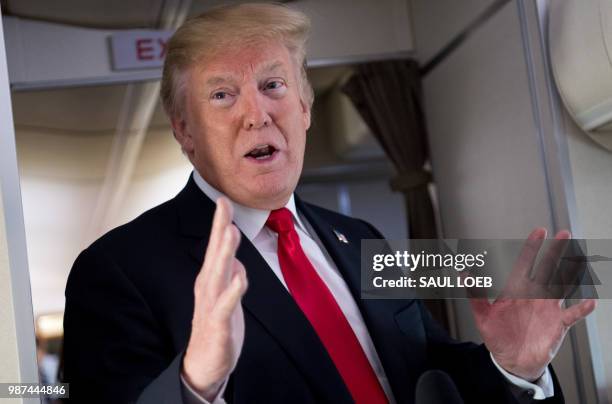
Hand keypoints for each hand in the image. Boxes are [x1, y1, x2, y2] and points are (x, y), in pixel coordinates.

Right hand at [182, 197, 247, 399]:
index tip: (223, 198)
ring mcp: (212, 304)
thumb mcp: (225, 296)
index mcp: (210, 278)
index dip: (219, 222)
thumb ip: (231, 276)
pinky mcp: (218, 324)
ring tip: (230, 231)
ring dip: (225, 252)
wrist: (204, 363)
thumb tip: (238, 262)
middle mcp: (208, 287)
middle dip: (219, 226)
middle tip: (223, 202)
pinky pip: (226, 306)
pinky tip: (240, 279)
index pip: (216, 245)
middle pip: (214, 252)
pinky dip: (233, 291)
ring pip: (219, 274)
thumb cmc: (216, 325)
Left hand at [470, 228, 595, 380]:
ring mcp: (548, 308)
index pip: (524, 263)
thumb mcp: (483, 316)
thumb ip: (475, 294)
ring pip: (562, 285)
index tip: (539, 232)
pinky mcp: (558, 324)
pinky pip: (572, 315)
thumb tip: (463, 273)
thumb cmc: (498, 336)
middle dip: (555, 251)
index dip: (531, 247)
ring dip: (571, 272)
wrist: (511, 360)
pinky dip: (581, 309)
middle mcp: (534, 295)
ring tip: (579, 258)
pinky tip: (589, 302)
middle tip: (565, 233)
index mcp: (515, 290)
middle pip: (547, 268)